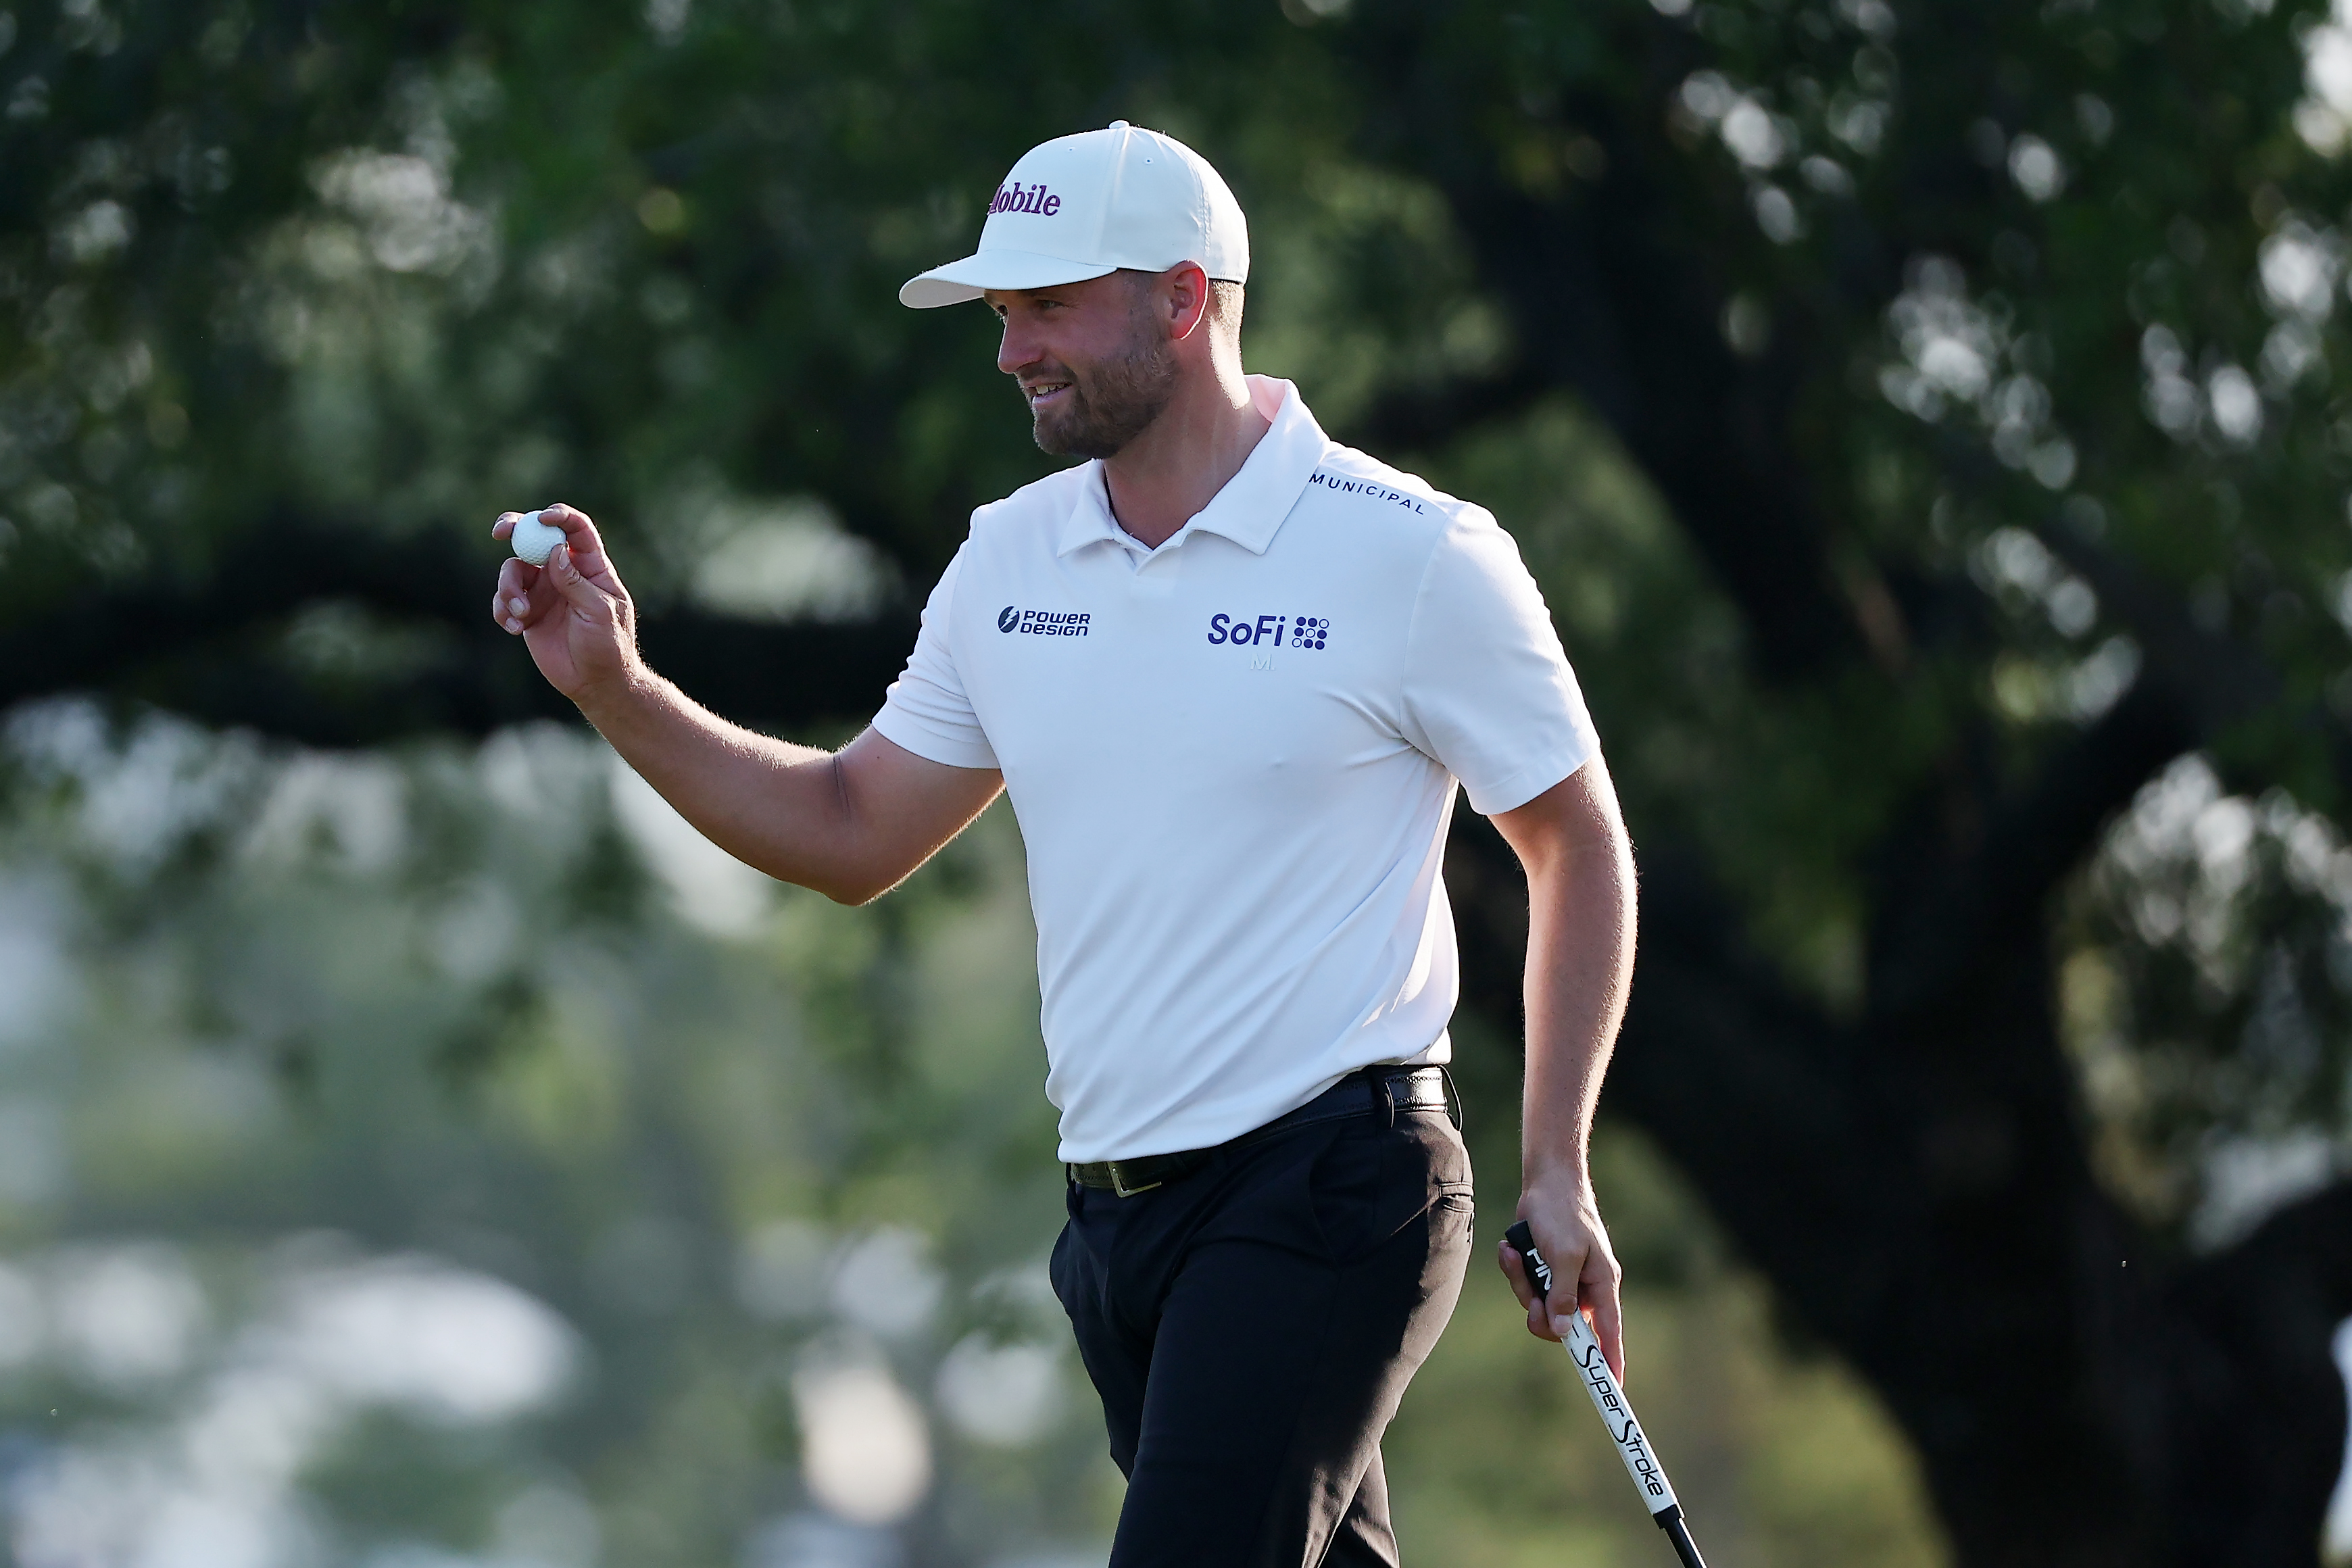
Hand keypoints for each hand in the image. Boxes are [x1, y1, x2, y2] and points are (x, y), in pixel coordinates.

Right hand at [489, 503, 637, 701]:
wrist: (596, 682)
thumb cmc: (609, 646)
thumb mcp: (600, 612)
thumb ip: (576, 582)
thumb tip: (555, 551)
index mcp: (590, 566)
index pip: (576, 530)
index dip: (560, 516)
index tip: (542, 518)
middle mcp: (563, 572)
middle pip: (535, 537)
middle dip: (515, 528)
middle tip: (500, 532)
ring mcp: (543, 590)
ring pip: (512, 570)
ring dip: (509, 588)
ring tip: (521, 614)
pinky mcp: (526, 611)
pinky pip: (503, 600)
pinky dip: (503, 610)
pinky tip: (516, 629)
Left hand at [1498, 1174, 1625, 1380]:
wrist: (1545, 1181)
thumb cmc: (1563, 1213)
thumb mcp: (1565, 1255)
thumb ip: (1563, 1295)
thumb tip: (1561, 1332)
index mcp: (1601, 1285)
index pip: (1610, 1333)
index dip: (1611, 1361)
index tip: (1613, 1389)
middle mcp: (1584, 1287)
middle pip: (1561, 1326)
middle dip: (1538, 1311)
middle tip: (1531, 1297)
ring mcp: (1563, 1280)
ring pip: (1538, 1307)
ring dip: (1522, 1284)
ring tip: (1516, 1253)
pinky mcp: (1543, 1271)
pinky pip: (1526, 1287)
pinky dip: (1515, 1270)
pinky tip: (1510, 1248)